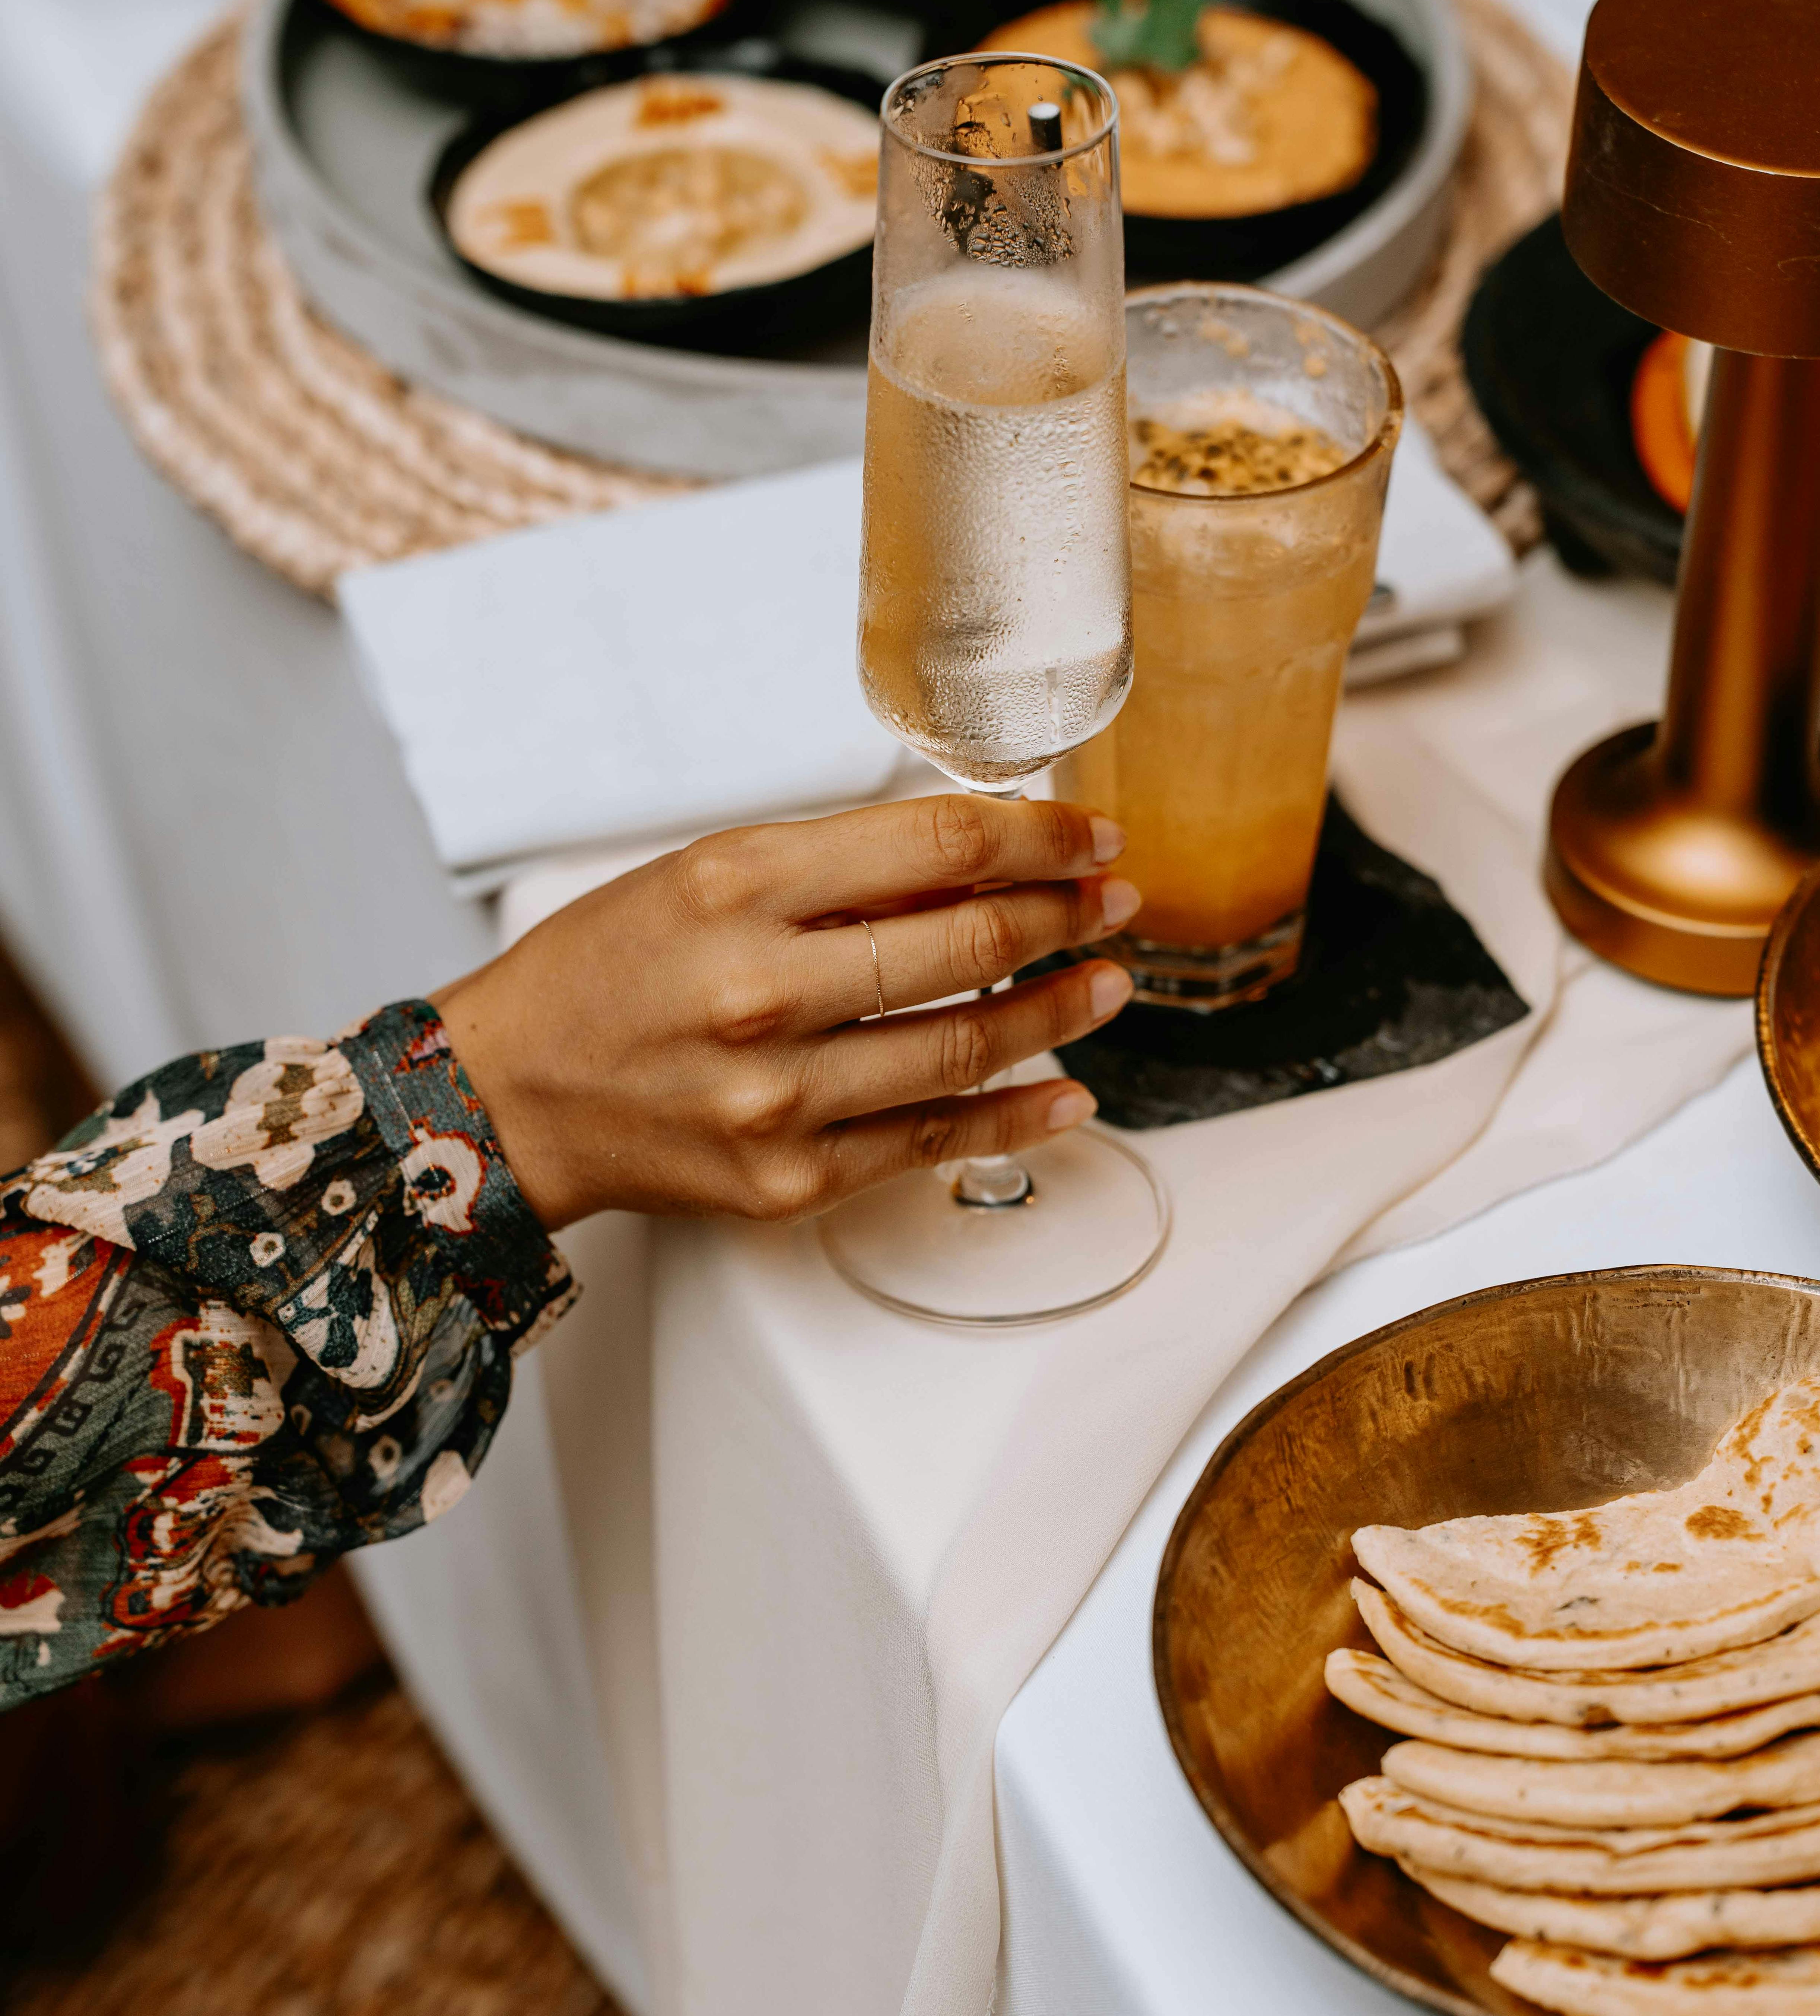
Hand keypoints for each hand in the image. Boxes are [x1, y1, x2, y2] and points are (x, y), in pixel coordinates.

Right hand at [434, 794, 1139, 1231]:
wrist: (509, 1095)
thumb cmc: (607, 972)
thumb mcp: (708, 875)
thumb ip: (838, 868)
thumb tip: (978, 856)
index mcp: (739, 887)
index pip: (934, 847)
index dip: (1036, 838)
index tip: (1088, 837)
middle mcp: (762, 990)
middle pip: (964, 942)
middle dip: (1063, 916)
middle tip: (1114, 903)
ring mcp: (777, 1096)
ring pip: (965, 1047)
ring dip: (1058, 1013)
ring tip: (1106, 984)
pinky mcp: (786, 1178)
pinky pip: (930, 1144)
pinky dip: (1015, 1120)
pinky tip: (1069, 1094)